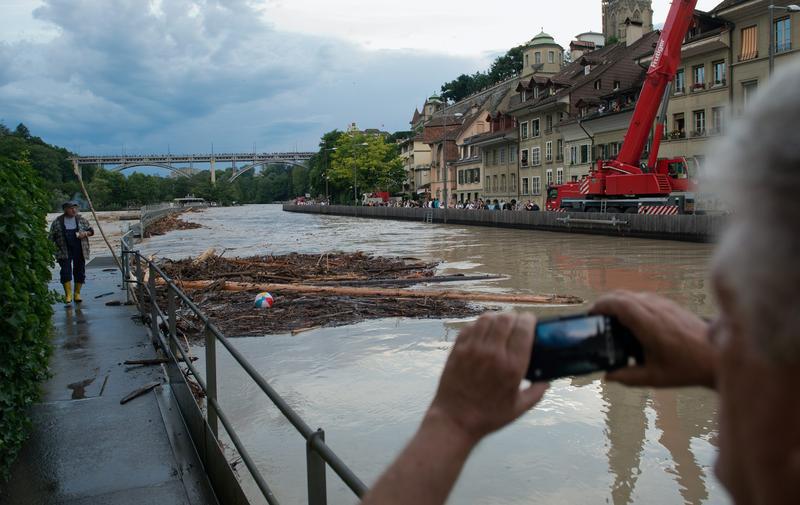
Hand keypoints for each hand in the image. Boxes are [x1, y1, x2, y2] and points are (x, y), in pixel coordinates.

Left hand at [426, 312, 548, 444]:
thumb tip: (547, 381)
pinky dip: (479, 325)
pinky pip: (470, 327)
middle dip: (514, 317)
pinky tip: (483, 332)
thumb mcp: (519, 408)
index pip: (523, 329)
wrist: (455, 420)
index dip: (529, 320)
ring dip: (496, 318)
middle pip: (506, 319)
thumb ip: (536, 393)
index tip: (531, 321)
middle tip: (516, 322)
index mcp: (512, 366)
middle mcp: (493, 353)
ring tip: (500, 324)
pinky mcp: (457, 349)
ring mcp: (473, 349)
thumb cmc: (489, 416)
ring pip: (487, 318)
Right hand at [591, 291, 716, 388]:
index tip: (591, 315)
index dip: (601, 305)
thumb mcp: (653, 377)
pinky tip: (634, 321)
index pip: (618, 303)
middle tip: (598, 317)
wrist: (718, 358)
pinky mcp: (672, 305)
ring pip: (634, 295)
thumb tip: (608, 376)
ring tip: (613, 319)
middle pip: (623, 295)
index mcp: (647, 324)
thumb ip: (627, 377)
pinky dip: (634, 304)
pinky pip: (646, 298)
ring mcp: (664, 304)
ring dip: (620, 302)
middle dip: (606, 303)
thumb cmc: (687, 368)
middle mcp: (655, 309)